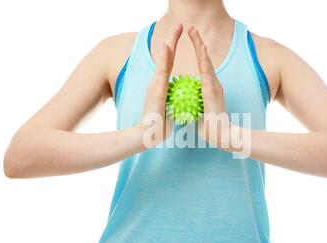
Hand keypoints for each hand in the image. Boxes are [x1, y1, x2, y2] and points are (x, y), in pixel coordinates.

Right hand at [139, 24, 182, 147]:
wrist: (148, 134)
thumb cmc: (158, 125)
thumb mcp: (167, 110)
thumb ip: (170, 103)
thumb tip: (176, 102)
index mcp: (161, 85)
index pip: (169, 64)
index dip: (173, 50)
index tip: (178, 37)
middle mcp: (156, 82)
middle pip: (166, 58)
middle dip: (171, 40)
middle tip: (178, 25)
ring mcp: (155, 85)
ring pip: (164, 61)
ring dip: (169, 44)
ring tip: (174, 31)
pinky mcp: (156, 90)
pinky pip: (162, 71)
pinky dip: (165, 58)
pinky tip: (168, 46)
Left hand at [187, 26, 231, 147]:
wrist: (220, 136)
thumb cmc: (211, 128)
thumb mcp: (201, 113)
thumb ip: (197, 106)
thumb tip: (190, 106)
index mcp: (210, 89)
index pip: (203, 67)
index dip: (199, 54)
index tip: (194, 41)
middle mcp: (214, 84)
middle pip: (205, 60)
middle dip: (199, 44)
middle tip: (192, 29)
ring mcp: (214, 86)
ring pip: (206, 63)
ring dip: (200, 47)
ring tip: (194, 33)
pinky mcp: (213, 91)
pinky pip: (207, 72)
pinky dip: (204, 60)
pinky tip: (200, 49)